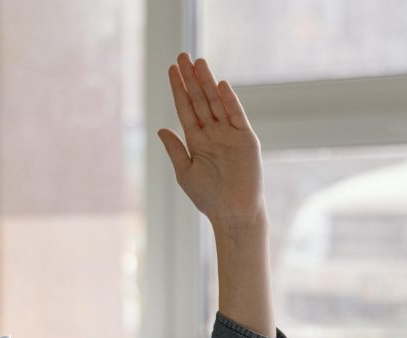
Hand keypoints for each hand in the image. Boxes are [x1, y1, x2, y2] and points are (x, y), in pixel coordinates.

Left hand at [157, 54, 265, 226]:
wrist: (233, 213)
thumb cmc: (208, 198)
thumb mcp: (185, 172)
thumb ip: (174, 149)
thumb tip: (160, 128)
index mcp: (196, 140)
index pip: (185, 109)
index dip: (178, 89)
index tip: (172, 70)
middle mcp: (213, 133)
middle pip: (199, 100)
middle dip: (191, 79)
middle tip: (182, 56)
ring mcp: (230, 134)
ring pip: (216, 102)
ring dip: (207, 83)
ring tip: (198, 62)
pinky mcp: (246, 139)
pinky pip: (236, 115)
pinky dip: (229, 101)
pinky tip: (220, 85)